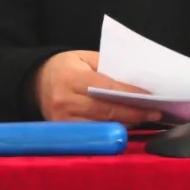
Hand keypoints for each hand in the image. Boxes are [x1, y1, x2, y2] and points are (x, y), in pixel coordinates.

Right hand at [34, 50, 161, 125]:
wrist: (35, 82)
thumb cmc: (65, 67)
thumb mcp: (84, 57)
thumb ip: (107, 67)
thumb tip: (134, 81)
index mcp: (72, 78)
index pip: (106, 88)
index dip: (130, 94)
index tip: (150, 97)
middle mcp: (66, 101)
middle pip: (106, 111)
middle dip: (133, 113)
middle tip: (155, 112)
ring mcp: (63, 120)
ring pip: (101, 126)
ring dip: (126, 123)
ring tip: (145, 117)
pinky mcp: (63, 131)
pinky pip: (93, 133)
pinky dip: (111, 128)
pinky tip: (126, 123)